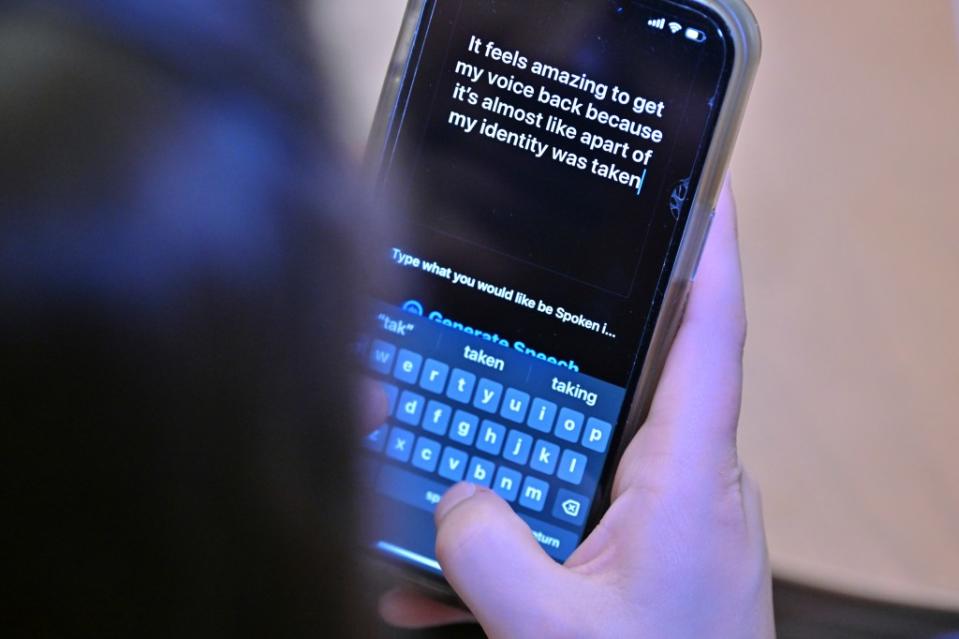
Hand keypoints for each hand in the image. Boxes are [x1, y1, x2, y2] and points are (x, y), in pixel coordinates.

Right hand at [380, 182, 774, 637]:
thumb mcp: (553, 630)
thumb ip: (486, 554)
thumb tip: (451, 500)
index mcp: (689, 478)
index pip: (710, 335)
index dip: (709, 253)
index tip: (697, 191)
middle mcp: (683, 484)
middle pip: (615, 387)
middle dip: (541, 370)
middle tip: (477, 347)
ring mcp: (659, 520)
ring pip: (575, 460)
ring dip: (505, 470)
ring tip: (430, 482)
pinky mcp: (637, 556)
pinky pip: (564, 519)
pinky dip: (509, 536)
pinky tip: (436, 578)